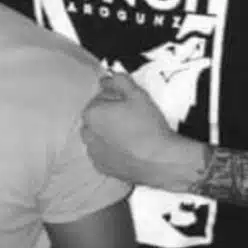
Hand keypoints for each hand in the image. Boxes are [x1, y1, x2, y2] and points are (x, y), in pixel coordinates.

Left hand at [81, 72, 197, 189]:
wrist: (160, 160)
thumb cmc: (148, 127)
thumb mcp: (137, 94)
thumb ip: (118, 80)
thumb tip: (106, 79)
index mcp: (91, 114)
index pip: (100, 99)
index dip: (116, 99)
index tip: (130, 104)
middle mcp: (87, 134)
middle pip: (98, 118)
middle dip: (111, 116)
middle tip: (133, 119)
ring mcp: (93, 153)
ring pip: (100, 136)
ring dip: (110, 133)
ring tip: (132, 135)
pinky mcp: (102, 168)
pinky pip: (104, 153)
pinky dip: (113, 150)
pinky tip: (129, 148)